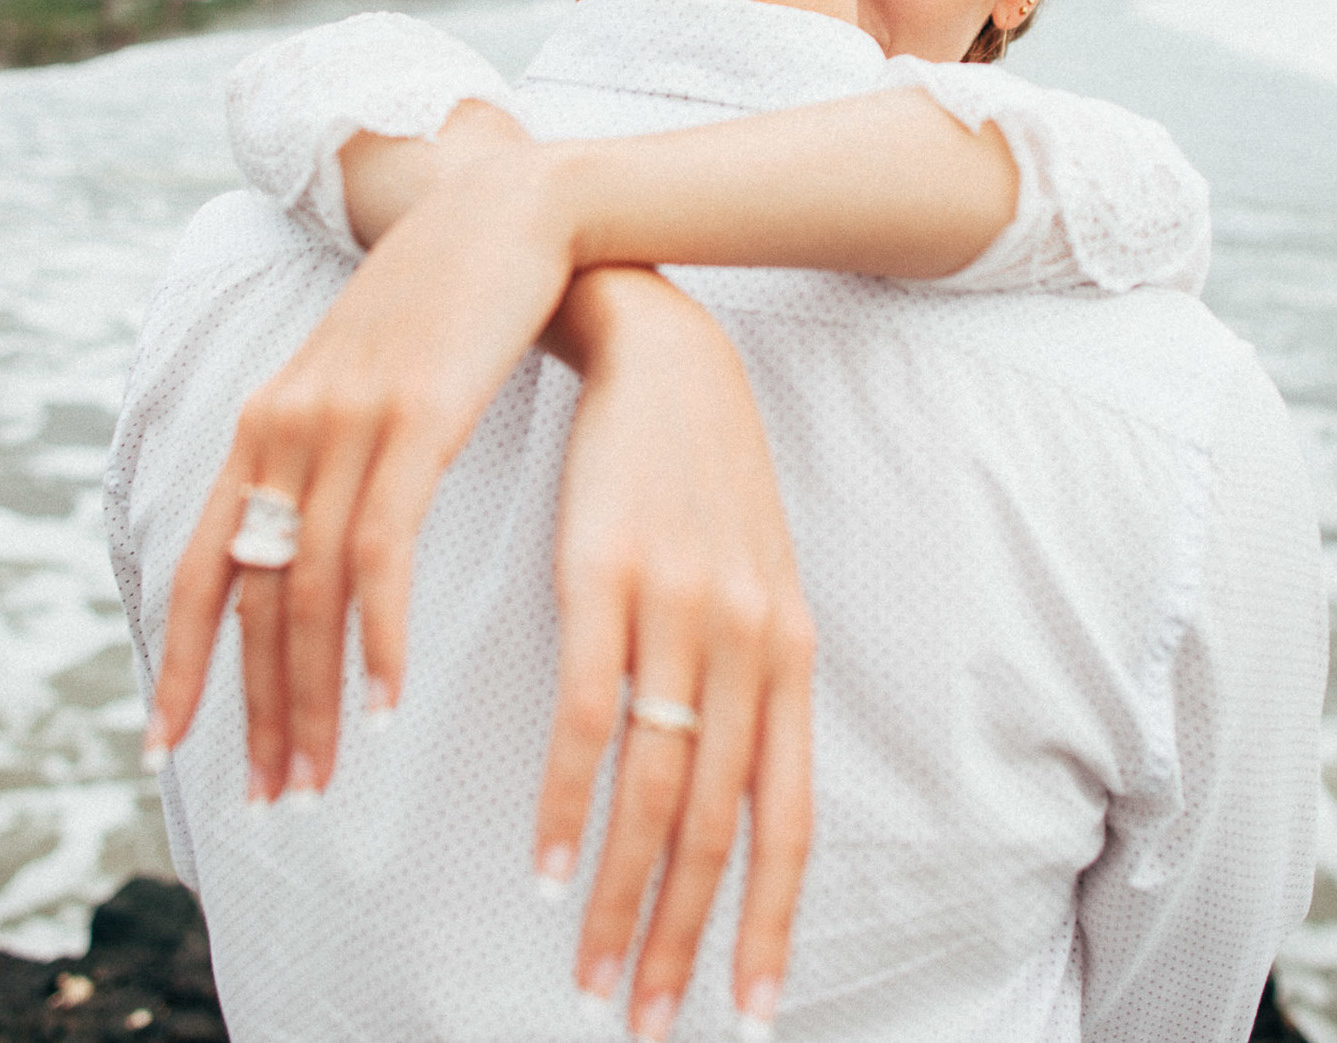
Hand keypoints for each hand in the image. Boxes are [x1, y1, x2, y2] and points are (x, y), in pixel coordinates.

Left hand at [148, 144, 576, 800]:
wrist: (510, 211)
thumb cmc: (446, 306)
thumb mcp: (362, 382)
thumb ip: (326, 453)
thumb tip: (307, 534)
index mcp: (267, 424)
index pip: (200, 564)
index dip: (179, 660)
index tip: (164, 743)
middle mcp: (287, 425)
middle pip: (253, 598)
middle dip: (255, 710)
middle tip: (270, 798)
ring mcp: (347, 420)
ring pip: (308, 589)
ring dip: (312, 697)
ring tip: (321, 776)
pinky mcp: (416, 418)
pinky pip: (381, 550)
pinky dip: (378, 635)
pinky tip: (387, 699)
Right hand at [538, 268, 812, 1039]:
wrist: (667, 359)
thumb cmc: (702, 487)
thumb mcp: (751, 587)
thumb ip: (747, 687)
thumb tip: (727, 789)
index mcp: (788, 659)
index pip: (789, 822)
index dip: (767, 924)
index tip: (746, 1012)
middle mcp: (751, 647)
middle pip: (719, 825)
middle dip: (683, 939)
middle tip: (643, 1026)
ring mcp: (683, 613)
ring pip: (658, 788)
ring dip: (622, 898)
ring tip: (589, 978)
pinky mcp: (608, 577)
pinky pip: (591, 714)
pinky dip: (571, 803)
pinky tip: (548, 866)